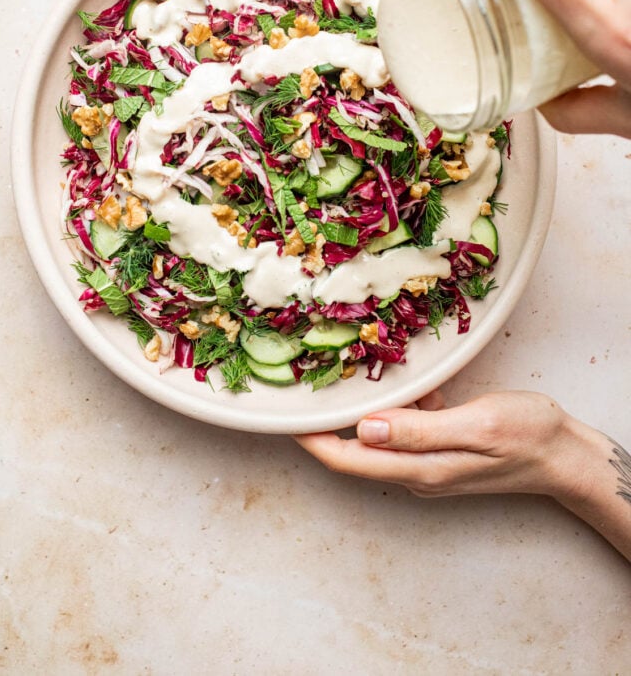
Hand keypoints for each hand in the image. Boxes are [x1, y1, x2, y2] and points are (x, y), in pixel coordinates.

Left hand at [295, 389, 588, 497]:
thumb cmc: (527, 436)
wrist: (564, 454)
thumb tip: (366, 429)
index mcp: (421, 467)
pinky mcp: (439, 448)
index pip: (347, 459)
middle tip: (298, 389)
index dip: (310, 439)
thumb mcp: (476, 424)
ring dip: (355, 410)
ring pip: (376, 436)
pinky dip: (392, 403)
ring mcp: (427, 461)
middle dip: (322, 424)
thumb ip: (420, 429)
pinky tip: (394, 375)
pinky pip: (402, 426)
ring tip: (331, 375)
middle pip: (352, 451)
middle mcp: (416, 470)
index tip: (282, 417)